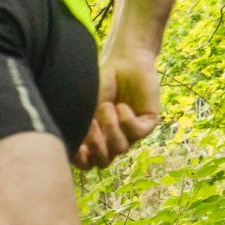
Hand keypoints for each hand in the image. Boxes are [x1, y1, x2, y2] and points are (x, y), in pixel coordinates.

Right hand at [74, 47, 160, 169]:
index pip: (87, 164)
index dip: (81, 160)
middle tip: (92, 123)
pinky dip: (125, 119)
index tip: (77, 146)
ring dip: (110, 127)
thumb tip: (76, 152)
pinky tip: (122, 105)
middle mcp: (113, 140)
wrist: (122, 61)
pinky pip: (136, 133)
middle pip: (103, 161)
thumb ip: (79, 132)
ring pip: (120, 148)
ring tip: (108, 106)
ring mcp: (130, 134)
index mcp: (95, 140)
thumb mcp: (83, 110)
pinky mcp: (147, 124)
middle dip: (96, 144)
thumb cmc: (98, 83)